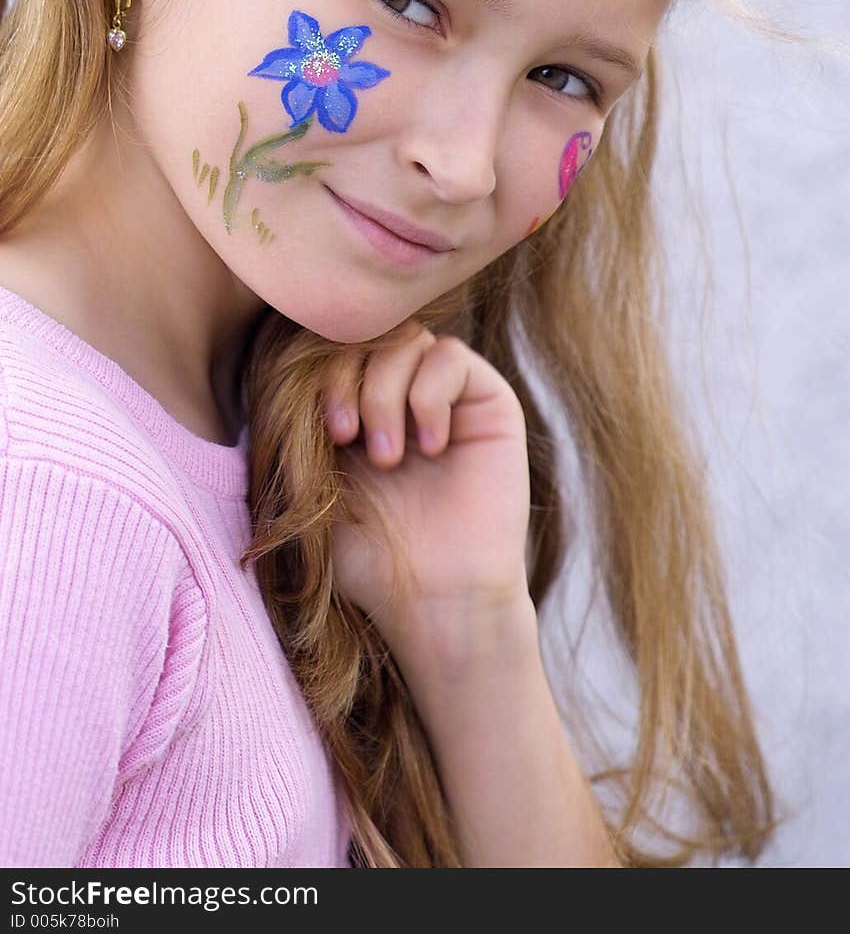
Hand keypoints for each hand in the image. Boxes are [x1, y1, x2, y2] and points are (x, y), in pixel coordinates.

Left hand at [323, 319, 532, 657]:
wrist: (435, 599)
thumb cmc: (369, 557)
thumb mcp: (311, 486)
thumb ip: (294, 429)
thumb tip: (276, 374)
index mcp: (356, 409)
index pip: (333, 350)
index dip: (322, 375)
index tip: (326, 432)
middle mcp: (401, 395)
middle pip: (366, 334)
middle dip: (347, 379)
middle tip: (346, 437)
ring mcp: (446, 396)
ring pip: (406, 340)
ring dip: (384, 392)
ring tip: (389, 456)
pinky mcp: (488, 403)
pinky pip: (450, 357)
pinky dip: (429, 394)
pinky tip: (430, 446)